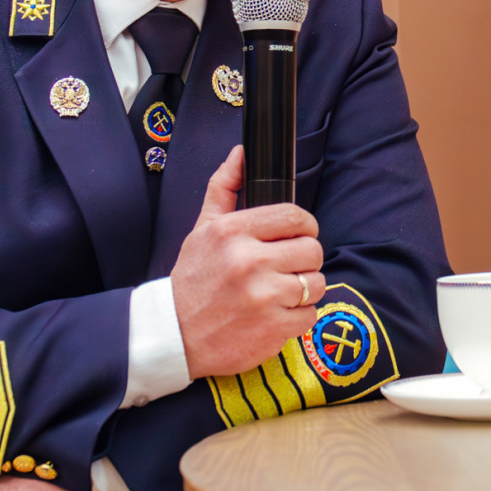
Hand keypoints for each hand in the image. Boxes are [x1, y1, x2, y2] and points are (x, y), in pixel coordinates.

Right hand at [169, 145, 323, 376]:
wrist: (174, 336)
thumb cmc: (193, 281)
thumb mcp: (202, 230)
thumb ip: (224, 189)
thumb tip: (241, 153)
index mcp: (232, 232)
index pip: (294, 216)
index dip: (303, 226)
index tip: (296, 235)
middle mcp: (249, 261)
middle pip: (312, 249)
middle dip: (304, 258)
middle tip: (286, 266)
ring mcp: (263, 297)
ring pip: (315, 283)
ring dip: (303, 289)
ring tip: (280, 292)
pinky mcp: (273, 329)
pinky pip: (310, 314)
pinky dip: (298, 316)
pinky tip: (275, 314)